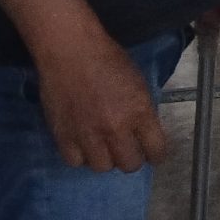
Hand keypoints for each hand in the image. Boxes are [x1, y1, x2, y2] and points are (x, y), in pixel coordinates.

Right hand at [38, 29, 166, 172]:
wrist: (71, 51)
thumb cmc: (108, 60)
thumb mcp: (139, 84)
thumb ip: (143, 112)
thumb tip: (144, 132)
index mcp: (140, 113)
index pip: (156, 150)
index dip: (156, 154)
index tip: (152, 152)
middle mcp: (115, 128)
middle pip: (129, 164)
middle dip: (131, 158)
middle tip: (126, 149)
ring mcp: (88, 134)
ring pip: (102, 167)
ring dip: (105, 158)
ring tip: (102, 146)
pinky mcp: (63, 136)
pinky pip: (75, 161)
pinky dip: (80, 156)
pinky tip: (83, 144)